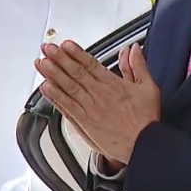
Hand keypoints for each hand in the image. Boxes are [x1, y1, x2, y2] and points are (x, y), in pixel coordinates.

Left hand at [35, 41, 160, 164]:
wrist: (145, 145)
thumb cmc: (145, 120)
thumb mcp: (148, 87)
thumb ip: (137, 66)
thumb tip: (133, 49)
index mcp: (113, 84)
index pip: (90, 64)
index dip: (75, 53)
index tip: (65, 44)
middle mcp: (98, 95)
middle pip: (75, 73)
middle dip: (59, 59)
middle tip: (47, 48)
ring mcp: (90, 109)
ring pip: (68, 88)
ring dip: (53, 74)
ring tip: (42, 64)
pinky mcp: (84, 123)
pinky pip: (67, 107)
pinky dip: (55, 97)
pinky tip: (46, 88)